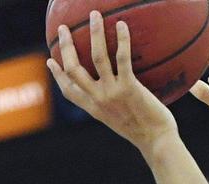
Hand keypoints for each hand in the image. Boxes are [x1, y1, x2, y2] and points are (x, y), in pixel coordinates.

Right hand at [47, 13, 176, 151]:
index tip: (50, 60)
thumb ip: (114, 106)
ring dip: (94, 33)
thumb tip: (119, 92)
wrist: (158, 142)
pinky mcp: (129, 88)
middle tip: (64, 28)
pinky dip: (122, 39)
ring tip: (94, 15)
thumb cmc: (145, 132)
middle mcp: (98, 100)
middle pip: (73, 69)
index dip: (57, 75)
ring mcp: (112, 93)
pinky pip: (122, 58)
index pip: (68, 91)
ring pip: (96, 57)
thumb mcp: (122, 120)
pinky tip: (122, 24)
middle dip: (66, 46)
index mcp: (94, 109)